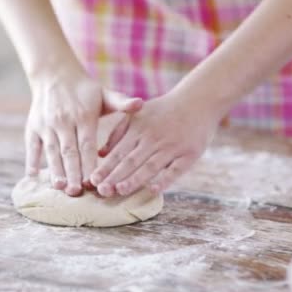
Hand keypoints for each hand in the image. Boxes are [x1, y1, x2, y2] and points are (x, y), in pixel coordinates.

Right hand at [26, 71, 142, 195]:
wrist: (54, 74)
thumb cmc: (85, 90)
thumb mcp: (104, 94)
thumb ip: (121, 102)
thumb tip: (141, 104)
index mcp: (83, 116)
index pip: (87, 144)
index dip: (89, 163)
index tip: (94, 181)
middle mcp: (63, 121)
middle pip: (69, 151)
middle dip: (73, 173)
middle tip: (76, 192)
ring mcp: (46, 125)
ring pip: (51, 151)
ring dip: (55, 170)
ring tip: (60, 187)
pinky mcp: (33, 127)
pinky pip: (32, 146)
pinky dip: (31, 160)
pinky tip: (32, 176)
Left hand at [90, 93, 221, 196]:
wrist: (199, 100)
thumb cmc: (164, 110)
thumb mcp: (138, 115)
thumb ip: (118, 132)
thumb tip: (100, 153)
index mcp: (139, 129)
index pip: (118, 152)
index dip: (105, 167)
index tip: (92, 180)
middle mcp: (153, 138)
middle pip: (131, 160)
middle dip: (115, 177)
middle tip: (101, 191)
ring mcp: (172, 146)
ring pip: (150, 166)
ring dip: (135, 179)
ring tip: (120, 191)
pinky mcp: (189, 153)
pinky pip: (176, 169)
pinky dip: (165, 180)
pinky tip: (154, 190)